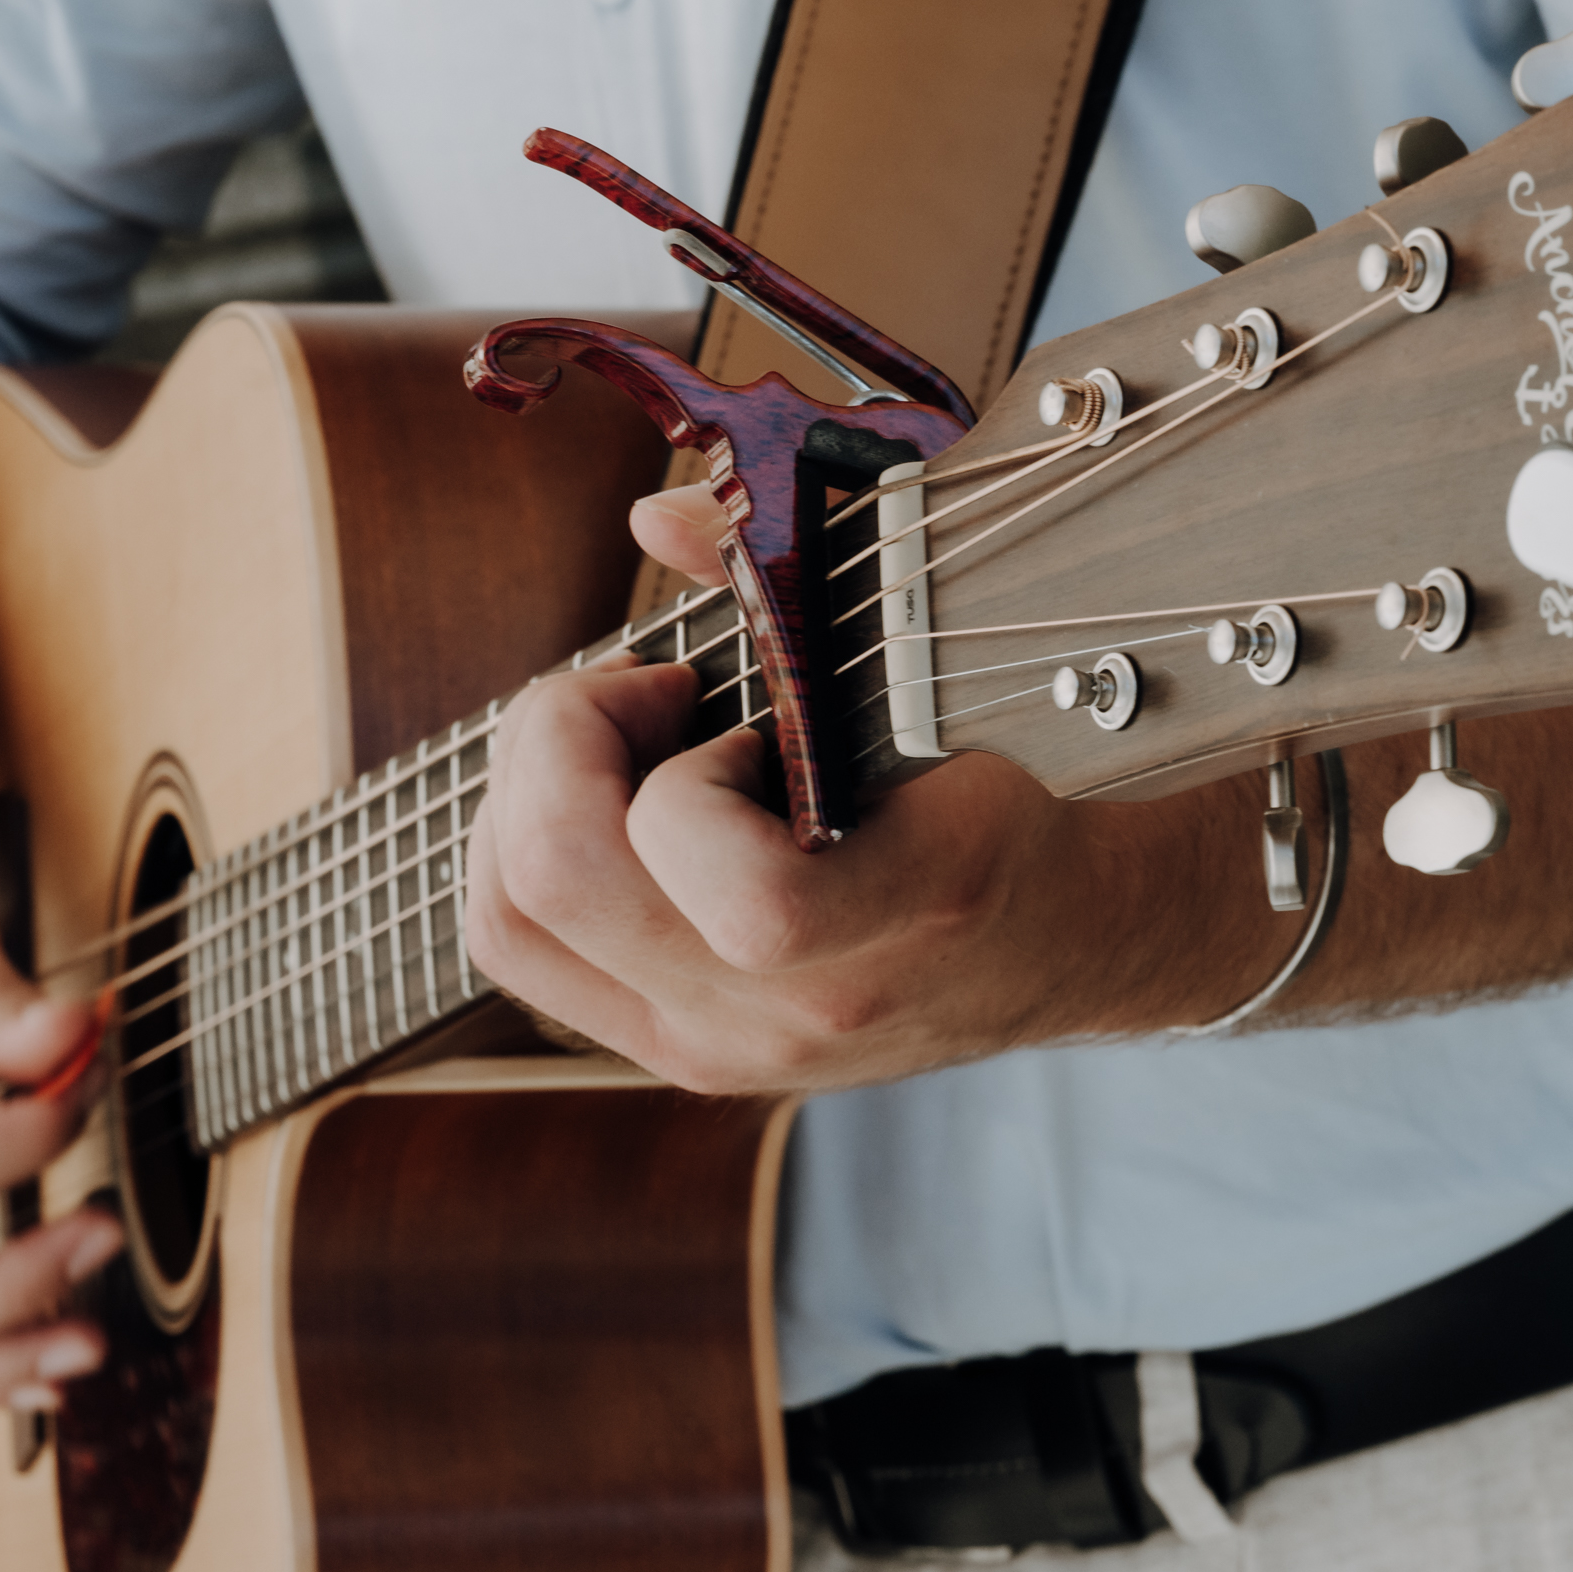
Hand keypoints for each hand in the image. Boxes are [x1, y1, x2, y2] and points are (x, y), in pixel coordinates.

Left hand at [461, 489, 1128, 1091]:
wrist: (1064, 937)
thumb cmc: (1008, 781)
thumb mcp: (948, 669)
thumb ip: (808, 584)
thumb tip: (655, 517)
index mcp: (903, 921)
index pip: (748, 903)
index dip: (691, 779)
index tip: (734, 713)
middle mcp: (793, 1015)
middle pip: (558, 888)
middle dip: (559, 742)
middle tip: (639, 693)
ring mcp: (722, 1050)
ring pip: (509, 925)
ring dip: (525, 795)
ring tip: (615, 745)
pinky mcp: (673, 1054)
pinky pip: (522, 949)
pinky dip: (523, 851)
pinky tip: (606, 803)